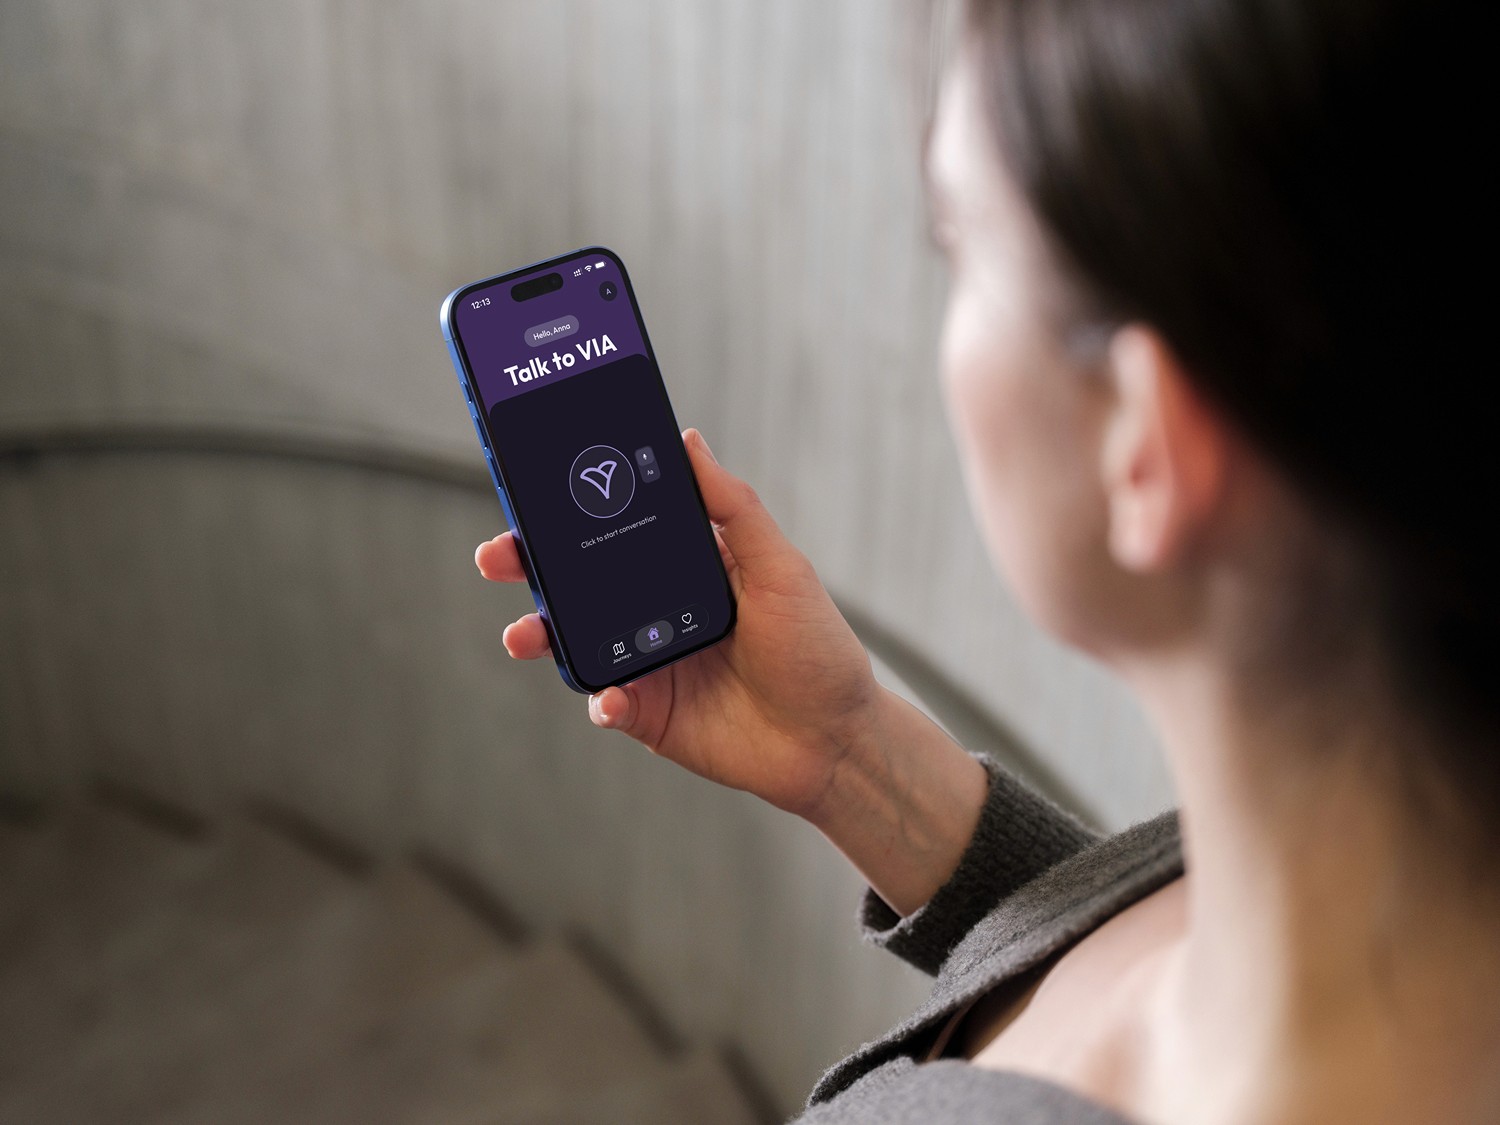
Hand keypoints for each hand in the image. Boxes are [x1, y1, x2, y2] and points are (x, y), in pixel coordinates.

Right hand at [475, 428, 881, 818]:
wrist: (835, 740)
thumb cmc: (817, 648)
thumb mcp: (781, 567)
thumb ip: (732, 508)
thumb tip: (689, 439)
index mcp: (685, 566)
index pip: (617, 527)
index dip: (572, 507)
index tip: (531, 484)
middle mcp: (657, 609)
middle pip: (579, 581)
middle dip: (529, 566)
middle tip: (498, 555)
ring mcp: (648, 662)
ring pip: (576, 640)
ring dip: (541, 633)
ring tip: (525, 633)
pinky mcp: (648, 713)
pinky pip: (606, 701)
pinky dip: (598, 698)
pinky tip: (609, 697)